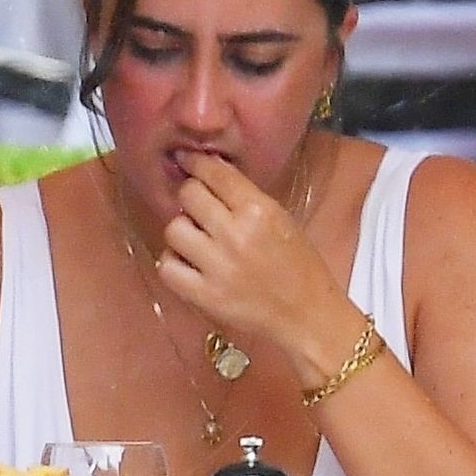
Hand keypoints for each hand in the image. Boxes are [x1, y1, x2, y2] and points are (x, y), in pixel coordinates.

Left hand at [154, 151, 349, 359]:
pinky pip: (167, 267)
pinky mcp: (204, 296)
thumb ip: (244, 197)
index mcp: (260, 211)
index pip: (215, 174)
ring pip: (173, 229)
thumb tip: (209, 170)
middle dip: (190, 198)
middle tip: (198, 210)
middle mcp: (236, 235)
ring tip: (198, 243)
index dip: (196, 162)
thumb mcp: (280, 220)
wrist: (308, 316)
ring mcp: (217, 267)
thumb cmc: (298, 267)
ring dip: (182, 233)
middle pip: (188, 196)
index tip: (185, 159)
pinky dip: (174, 264)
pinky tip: (190, 266)